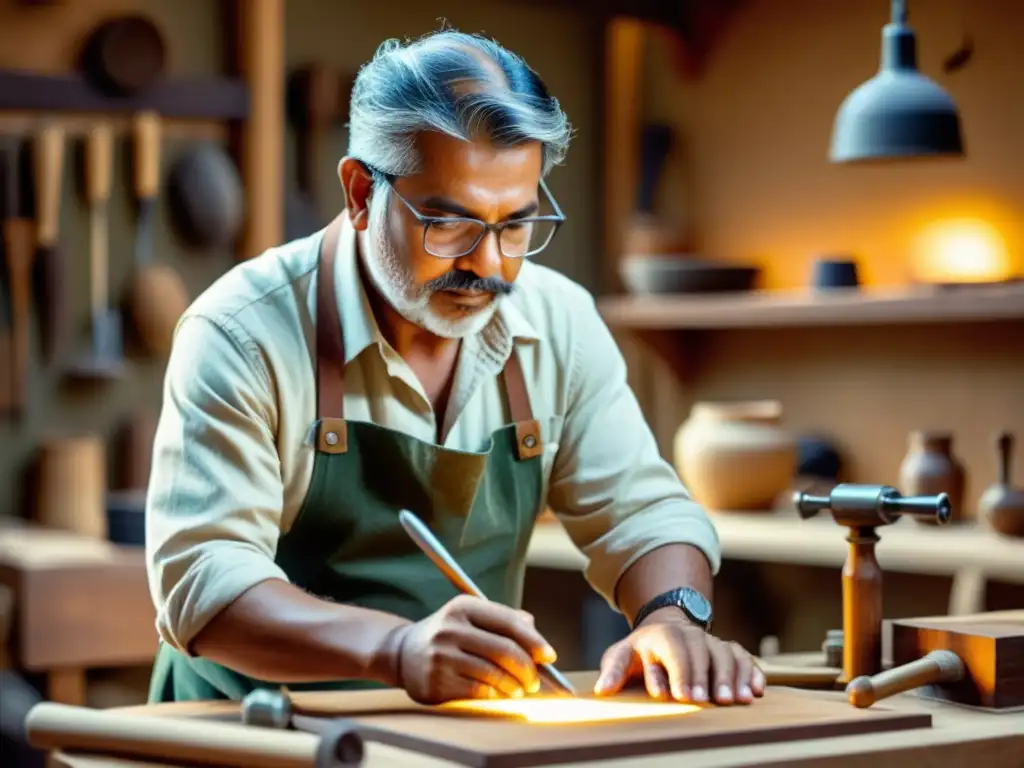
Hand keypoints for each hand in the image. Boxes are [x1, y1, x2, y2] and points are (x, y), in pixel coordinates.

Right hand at [392, 595, 557, 704]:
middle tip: (536, 681)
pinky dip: (495, 695)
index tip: (550, 656)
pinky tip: (497, 693)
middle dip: (528, 669)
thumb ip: (506, 621)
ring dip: (514, 686)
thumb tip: (538, 638)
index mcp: (464, 607)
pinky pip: (478, 691)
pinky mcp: (436, 681)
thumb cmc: (450, 635)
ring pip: (494, 674)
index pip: (509, 622)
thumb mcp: (472, 617)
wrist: (403, 653)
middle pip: (505, 650)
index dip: (534, 640)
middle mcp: (451, 628)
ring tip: (518, 689)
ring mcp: (441, 655)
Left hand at [594, 608, 764, 704]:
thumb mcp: (621, 656)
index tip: (683, 697)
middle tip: (712, 702)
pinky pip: (743, 657)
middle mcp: (690, 635)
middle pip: (703, 652)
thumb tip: (602, 690)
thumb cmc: (641, 651)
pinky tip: (756, 691)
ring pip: (727, 654)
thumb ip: (613, 671)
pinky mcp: (727, 650)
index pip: (673, 650)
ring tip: (738, 700)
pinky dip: (752, 672)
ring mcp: (711, 641)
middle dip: (708, 677)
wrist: (663, 628)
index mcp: (662, 635)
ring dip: (734, 677)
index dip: (680, 672)